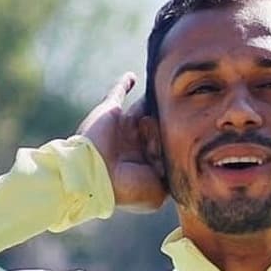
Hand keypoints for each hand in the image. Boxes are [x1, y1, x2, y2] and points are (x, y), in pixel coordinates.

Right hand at [77, 73, 166, 212]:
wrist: (93, 175)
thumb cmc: (126, 187)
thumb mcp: (156, 194)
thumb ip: (170, 179)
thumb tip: (177, 165)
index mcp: (145, 163)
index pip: (167, 147)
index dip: (174, 146)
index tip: (171, 153)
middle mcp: (135, 144)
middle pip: (159, 127)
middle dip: (165, 127)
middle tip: (164, 130)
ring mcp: (123, 127)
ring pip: (145, 110)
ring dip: (153, 108)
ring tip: (163, 101)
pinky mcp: (110, 111)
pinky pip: (118, 92)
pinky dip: (125, 83)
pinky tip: (133, 77)